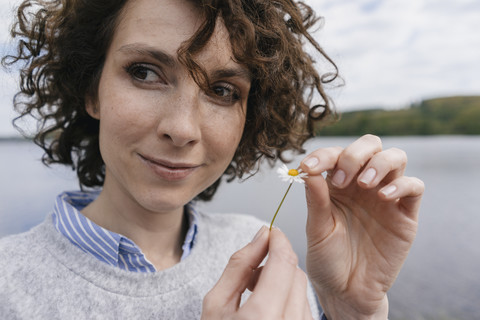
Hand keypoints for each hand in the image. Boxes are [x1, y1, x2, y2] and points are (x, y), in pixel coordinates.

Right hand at [202, 226, 313, 319]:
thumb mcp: (216, 304)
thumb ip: (240, 266)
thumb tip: (261, 235)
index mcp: (262, 319)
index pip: (284, 263)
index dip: (278, 241)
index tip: (270, 233)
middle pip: (296, 275)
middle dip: (278, 263)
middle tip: (254, 271)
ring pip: (303, 291)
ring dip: (284, 283)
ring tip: (257, 295)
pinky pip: (305, 309)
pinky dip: (289, 301)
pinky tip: (269, 310)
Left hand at [299, 135, 423, 319]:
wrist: (347, 292)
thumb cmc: (327, 259)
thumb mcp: (317, 229)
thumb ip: (316, 199)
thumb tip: (308, 169)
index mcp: (337, 184)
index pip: (334, 154)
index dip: (323, 155)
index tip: (308, 167)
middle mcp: (361, 184)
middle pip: (369, 145)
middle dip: (355, 153)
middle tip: (340, 178)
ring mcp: (385, 196)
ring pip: (395, 157)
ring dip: (378, 163)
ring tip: (364, 185)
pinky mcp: (405, 214)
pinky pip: (413, 186)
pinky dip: (401, 184)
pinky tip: (383, 196)